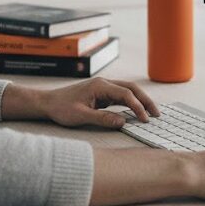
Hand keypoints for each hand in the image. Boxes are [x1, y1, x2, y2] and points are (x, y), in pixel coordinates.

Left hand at [41, 77, 160, 128]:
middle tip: (157, 114)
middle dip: (145, 100)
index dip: (138, 107)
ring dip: (140, 101)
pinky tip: (136, 112)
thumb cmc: (61, 108)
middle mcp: (104, 84)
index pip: (126, 94)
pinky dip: (131, 103)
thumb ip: (102, 119)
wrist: (48, 102)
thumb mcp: (81, 116)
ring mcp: (103, 88)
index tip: (145, 120)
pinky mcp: (101, 94)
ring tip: (151, 114)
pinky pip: (120, 96)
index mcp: (100, 86)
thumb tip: (123, 121)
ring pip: (127, 91)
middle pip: (131, 88)